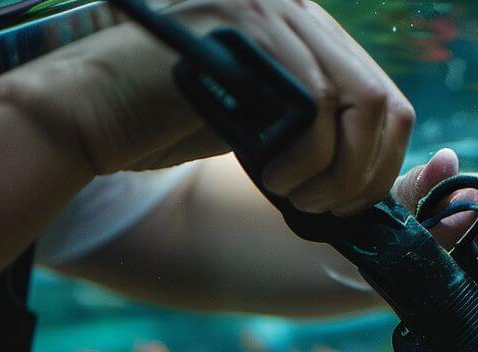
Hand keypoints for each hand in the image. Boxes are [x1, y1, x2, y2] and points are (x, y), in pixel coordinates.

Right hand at [13, 0, 411, 215]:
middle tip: (333, 207)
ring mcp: (272, 12)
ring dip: (339, 169)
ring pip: (356, 101)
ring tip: (302, 199)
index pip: (383, 95)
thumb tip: (376, 173)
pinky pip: (315, 103)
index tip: (358, 200)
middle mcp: (297, 11)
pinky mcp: (247, 28)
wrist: (92, 113)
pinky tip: (278, 180)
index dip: (384, 158)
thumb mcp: (264, 123)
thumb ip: (317, 127)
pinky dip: (308, 157)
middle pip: (381, 98)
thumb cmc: (174, 127)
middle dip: (370, 170)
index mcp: (308, 32)